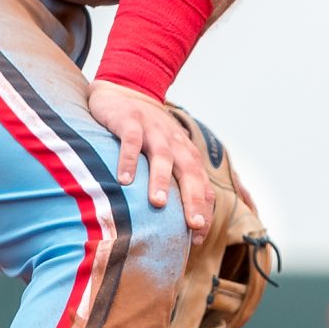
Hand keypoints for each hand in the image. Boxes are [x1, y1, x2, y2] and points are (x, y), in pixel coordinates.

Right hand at [87, 80, 210, 234]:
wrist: (125, 91)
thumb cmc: (147, 133)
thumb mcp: (166, 154)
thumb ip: (173, 181)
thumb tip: (175, 222)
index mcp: (186, 155)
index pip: (202, 185)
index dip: (203, 209)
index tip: (198, 235)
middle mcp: (174, 144)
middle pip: (190, 173)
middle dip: (193, 199)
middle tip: (193, 225)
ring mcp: (153, 131)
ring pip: (162, 157)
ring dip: (160, 181)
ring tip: (158, 204)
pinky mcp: (130, 121)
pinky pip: (131, 141)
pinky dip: (129, 159)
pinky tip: (124, 180)